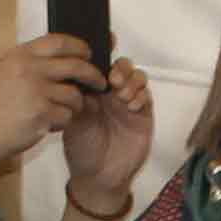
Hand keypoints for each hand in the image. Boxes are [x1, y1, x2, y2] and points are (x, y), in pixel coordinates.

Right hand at [0, 30, 105, 176]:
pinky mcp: (42, 114)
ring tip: (65, 110)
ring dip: (76, 104)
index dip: (79, 46)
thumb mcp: (7, 71)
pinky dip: (63, 121)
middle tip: (99, 82)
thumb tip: (66, 56)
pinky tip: (51, 123)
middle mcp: (30, 69)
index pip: (59, 41)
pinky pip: (67, 115)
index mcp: (21, 55)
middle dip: (93, 74)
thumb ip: (32, 62)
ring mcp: (36, 92)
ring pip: (75, 95)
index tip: (88, 53)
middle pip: (76, 66)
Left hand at [60, 52, 156, 214]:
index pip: (100, 65)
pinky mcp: (143, 115)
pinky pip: (146, 97)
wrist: (98, 177)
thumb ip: (78, 99)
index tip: (107, 43)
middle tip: (113, 79)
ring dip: (132, 81)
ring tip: (122, 96)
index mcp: (92, 91)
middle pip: (122, 66)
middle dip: (120, 67)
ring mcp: (128, 103)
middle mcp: (111, 94)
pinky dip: (141, 96)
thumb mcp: (73, 122)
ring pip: (137, 78)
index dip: (104, 51)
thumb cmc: (82, 150)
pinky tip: (132, 106)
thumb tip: (80, 77)